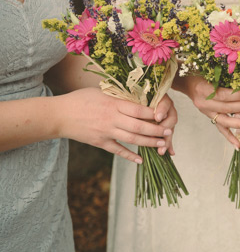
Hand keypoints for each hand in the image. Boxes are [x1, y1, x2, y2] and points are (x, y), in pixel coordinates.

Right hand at [56, 88, 173, 163]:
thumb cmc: (81, 99)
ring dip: (149, 143)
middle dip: (156, 131)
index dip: (154, 113)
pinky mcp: (100, 142)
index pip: (139, 110)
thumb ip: (119, 97)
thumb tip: (138, 97)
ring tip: (162, 144)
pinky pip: (118, 150)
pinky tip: (141, 160)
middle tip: (169, 133)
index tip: (165, 115)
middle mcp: (112, 118)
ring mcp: (106, 132)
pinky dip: (130, 155)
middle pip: (139, 126)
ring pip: (132, 139)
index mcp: (114, 103)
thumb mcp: (101, 92)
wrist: (59, 115)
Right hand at [177, 76, 239, 148]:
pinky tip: (238, 145)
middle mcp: (204, 103)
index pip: (225, 95)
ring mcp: (206, 112)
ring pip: (225, 120)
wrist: (186, 80)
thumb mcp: (210, 70)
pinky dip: (229, 137)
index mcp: (204, 90)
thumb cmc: (201, 71)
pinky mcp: (209, 117)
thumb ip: (225, 76)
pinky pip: (220, 128)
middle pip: (227, 108)